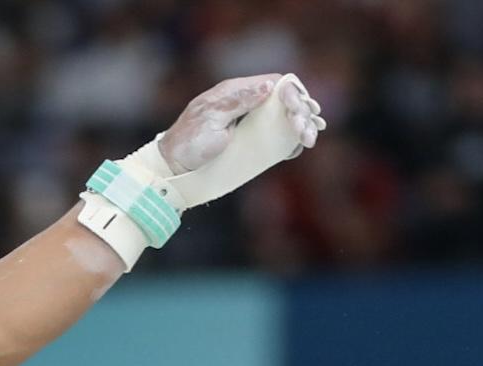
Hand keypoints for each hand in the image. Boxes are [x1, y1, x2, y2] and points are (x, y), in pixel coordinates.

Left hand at [157, 74, 324, 173]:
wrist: (173, 166)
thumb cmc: (189, 141)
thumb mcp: (212, 119)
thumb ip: (238, 101)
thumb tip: (268, 86)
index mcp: (236, 91)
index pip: (276, 83)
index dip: (294, 94)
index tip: (301, 111)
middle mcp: (245, 102)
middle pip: (284, 100)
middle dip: (301, 113)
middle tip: (308, 133)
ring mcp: (248, 121)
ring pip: (284, 117)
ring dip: (301, 126)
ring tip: (309, 140)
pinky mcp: (249, 139)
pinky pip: (276, 135)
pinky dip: (291, 139)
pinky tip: (298, 146)